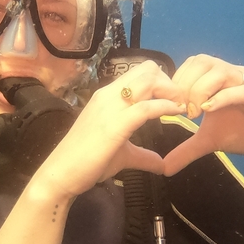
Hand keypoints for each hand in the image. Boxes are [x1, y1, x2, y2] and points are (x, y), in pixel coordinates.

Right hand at [34, 62, 185, 199]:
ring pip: (148, 80)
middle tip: (180, 102)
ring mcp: (110, 107)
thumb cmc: (87, 163)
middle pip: (148, 69)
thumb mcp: (121, 155)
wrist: (61, 174)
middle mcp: (109, 95)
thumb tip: (161, 165)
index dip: (162, 82)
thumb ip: (142, 155)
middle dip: (170, 82)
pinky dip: (166, 106)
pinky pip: (145, 107)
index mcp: (108, 96)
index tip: (174, 100)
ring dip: (170, 90)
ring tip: (181, 106)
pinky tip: (176, 113)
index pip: (140, 73)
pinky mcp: (115, 124)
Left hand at [163, 55, 243, 175]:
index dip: (177, 80)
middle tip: (181, 109)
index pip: (192, 63)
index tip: (170, 104)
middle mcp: (231, 74)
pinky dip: (222, 97)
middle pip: (202, 61)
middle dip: (186, 84)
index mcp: (217, 78)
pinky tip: (209, 111)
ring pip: (219, 70)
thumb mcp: (209, 141)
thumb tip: (164, 168)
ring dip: (201, 89)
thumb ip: (186, 150)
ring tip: (194, 113)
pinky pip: (240, 89)